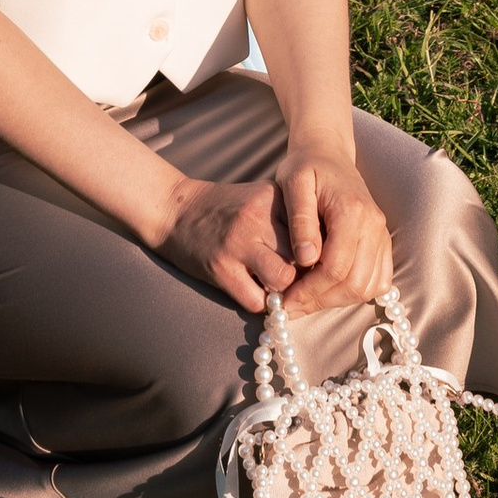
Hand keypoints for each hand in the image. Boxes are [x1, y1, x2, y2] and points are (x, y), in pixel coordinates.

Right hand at [160, 176, 299, 314]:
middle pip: (301, 256)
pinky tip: (251, 288)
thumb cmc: (226, 209)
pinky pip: (257, 301)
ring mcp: (237, 243)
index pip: (312, 231)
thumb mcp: (260, 199)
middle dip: (300, 271)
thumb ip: (289, 219)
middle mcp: (256, 217)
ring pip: (283, 279)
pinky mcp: (221, 269)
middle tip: (292, 274)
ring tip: (271, 282)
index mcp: (271, 196)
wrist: (175, 211)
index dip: (313, 249)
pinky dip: (259, 302)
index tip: (311, 258)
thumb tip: (322, 255)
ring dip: (281, 288)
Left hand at [276, 148, 393, 314]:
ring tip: (306, 299)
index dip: (310, 290)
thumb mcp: (294, 184)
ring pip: (367, 287)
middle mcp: (374, 225)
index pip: (336, 266)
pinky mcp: (382, 242)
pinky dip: (355, 293)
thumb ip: (300, 221)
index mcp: (352, 211)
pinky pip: (378, 281)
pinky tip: (328, 290)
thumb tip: (306, 259)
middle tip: (292, 306)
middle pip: (355, 283)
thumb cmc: (306, 166)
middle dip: (321, 300)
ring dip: (336, 300)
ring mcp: (382, 234)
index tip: (286, 300)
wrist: (328, 152)